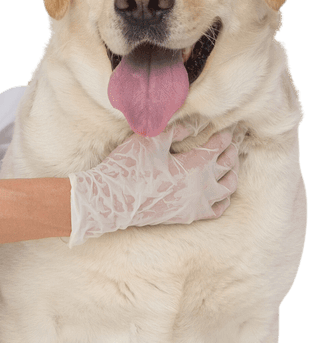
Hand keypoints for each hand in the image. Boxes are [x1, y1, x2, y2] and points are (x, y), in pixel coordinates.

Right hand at [69, 124, 237, 246]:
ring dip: (231, 174)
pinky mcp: (188, 216)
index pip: (217, 147)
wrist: (112, 201)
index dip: (223, 136)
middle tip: (229, 143)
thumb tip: (190, 126)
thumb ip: (174, 130)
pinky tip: (220, 192)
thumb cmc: (129, 168)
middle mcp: (201, 187)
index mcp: (194, 166)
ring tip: (229, 165)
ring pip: (227, 189)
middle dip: (230, 152)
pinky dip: (223, 199)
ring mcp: (196, 204)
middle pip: (227, 166)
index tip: (225, 128)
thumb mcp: (149, 141)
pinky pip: (216, 210)